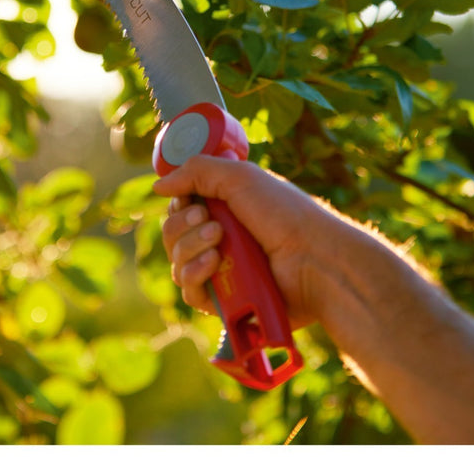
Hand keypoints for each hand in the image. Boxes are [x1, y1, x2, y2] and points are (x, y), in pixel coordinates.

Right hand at [154, 155, 347, 330]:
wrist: (314, 259)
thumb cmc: (284, 214)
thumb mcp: (240, 177)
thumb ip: (196, 172)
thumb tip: (158, 185)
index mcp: (225, 209)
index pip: (181, 208)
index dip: (179, 204)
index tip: (192, 201)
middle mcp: (220, 240)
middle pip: (172, 234)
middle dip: (182, 226)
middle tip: (212, 223)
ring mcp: (221, 271)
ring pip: (176, 263)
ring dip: (189, 248)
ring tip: (218, 242)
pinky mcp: (224, 301)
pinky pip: (189, 292)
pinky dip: (194, 275)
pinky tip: (213, 264)